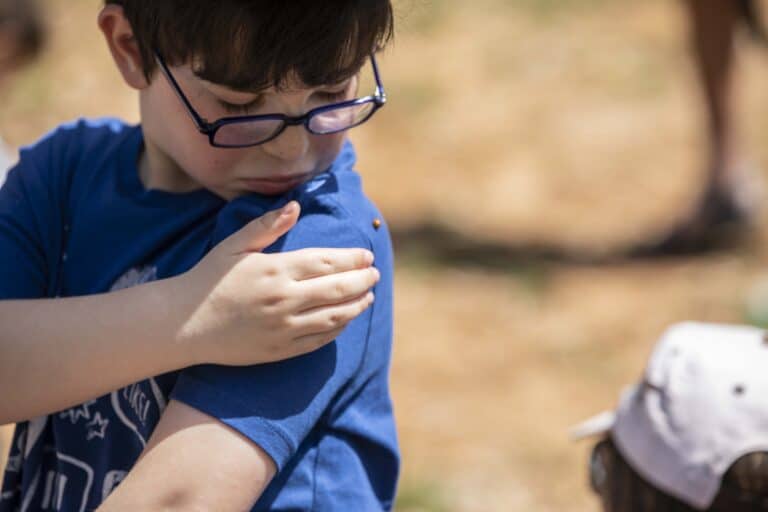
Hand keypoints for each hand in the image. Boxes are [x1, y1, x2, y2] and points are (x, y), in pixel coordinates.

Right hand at [170, 201, 378, 365]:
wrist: (184, 325)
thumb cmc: (209, 280)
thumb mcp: (234, 246)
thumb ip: (267, 225)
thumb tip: (296, 206)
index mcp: (275, 270)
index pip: (327, 262)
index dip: (353, 259)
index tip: (367, 256)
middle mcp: (284, 299)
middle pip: (338, 289)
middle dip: (363, 280)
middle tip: (375, 274)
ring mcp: (284, 327)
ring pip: (335, 316)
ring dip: (357, 305)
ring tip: (368, 296)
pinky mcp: (280, 350)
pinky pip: (319, 340)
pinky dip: (338, 328)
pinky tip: (345, 319)